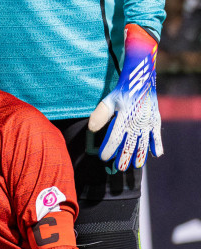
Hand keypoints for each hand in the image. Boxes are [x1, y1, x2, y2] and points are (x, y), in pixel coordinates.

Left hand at [88, 24, 161, 170]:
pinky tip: (155, 155)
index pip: (115, 139)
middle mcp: (137, 122)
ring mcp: (148, 122)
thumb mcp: (108, 101)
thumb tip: (91, 129)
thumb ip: (99, 115)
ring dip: (139, 155)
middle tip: (119, 168)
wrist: (141, 80)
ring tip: (135, 165)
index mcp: (123, 118)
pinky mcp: (156, 120)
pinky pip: (156, 136)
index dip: (109, 150)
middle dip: (124, 158)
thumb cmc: (122, 91)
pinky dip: (156, 146)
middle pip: (130, 145)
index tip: (104, 158)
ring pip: (143, 143)